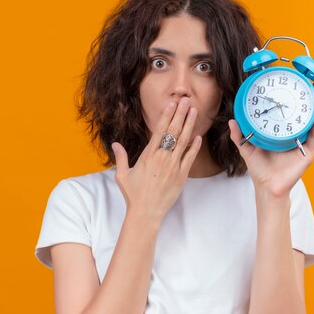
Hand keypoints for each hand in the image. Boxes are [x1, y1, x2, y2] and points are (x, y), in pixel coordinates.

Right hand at [111, 97, 201, 218]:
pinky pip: (190, 158)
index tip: (172, 104)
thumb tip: (115, 144)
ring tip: (194, 112)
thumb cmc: (133, 194)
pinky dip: (194, 147)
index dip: (167, 115)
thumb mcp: (122, 175)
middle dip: (181, 114)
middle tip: (186, 101)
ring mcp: (173, 166)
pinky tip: (198, 137)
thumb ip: (121, 157)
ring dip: (189, 125)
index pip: (159, 130)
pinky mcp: (181, 176)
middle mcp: (162, 158)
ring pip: (184, 142)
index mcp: (148, 155)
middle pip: (174, 131)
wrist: (146, 212)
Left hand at [228, 83, 313, 197]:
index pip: (296, 110)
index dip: (301, 96)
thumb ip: (239, 135)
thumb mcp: (247, 147)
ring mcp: (305, 143)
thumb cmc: (259, 169)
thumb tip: (231, 121)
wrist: (266, 187)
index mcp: (286, 131)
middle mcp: (298, 135)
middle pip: (311, 112)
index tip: (300, 81)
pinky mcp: (307, 152)